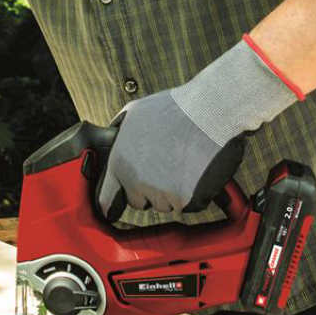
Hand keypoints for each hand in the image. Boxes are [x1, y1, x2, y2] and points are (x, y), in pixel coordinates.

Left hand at [96, 35, 301, 220]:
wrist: (210, 112)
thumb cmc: (174, 108)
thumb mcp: (133, 113)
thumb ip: (118, 134)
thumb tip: (110, 143)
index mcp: (119, 163)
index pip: (106, 200)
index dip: (113, 201)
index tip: (117, 204)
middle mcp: (137, 182)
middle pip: (140, 202)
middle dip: (149, 191)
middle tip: (165, 167)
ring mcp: (163, 194)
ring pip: (165, 204)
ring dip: (172, 192)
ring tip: (183, 163)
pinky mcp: (188, 201)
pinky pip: (189, 205)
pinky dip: (194, 194)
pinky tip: (197, 170)